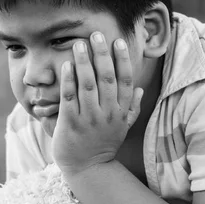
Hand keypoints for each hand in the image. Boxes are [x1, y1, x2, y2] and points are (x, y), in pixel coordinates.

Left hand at [51, 32, 143, 175]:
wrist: (88, 168)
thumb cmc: (103, 144)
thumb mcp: (122, 128)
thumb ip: (131, 108)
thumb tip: (138, 89)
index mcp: (121, 112)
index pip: (124, 81)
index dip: (122, 60)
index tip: (117, 41)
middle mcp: (107, 113)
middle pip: (107, 78)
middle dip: (102, 54)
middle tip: (96, 34)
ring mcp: (89, 118)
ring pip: (88, 85)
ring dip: (84, 62)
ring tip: (79, 44)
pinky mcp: (70, 123)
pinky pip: (69, 97)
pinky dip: (68, 80)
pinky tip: (66, 65)